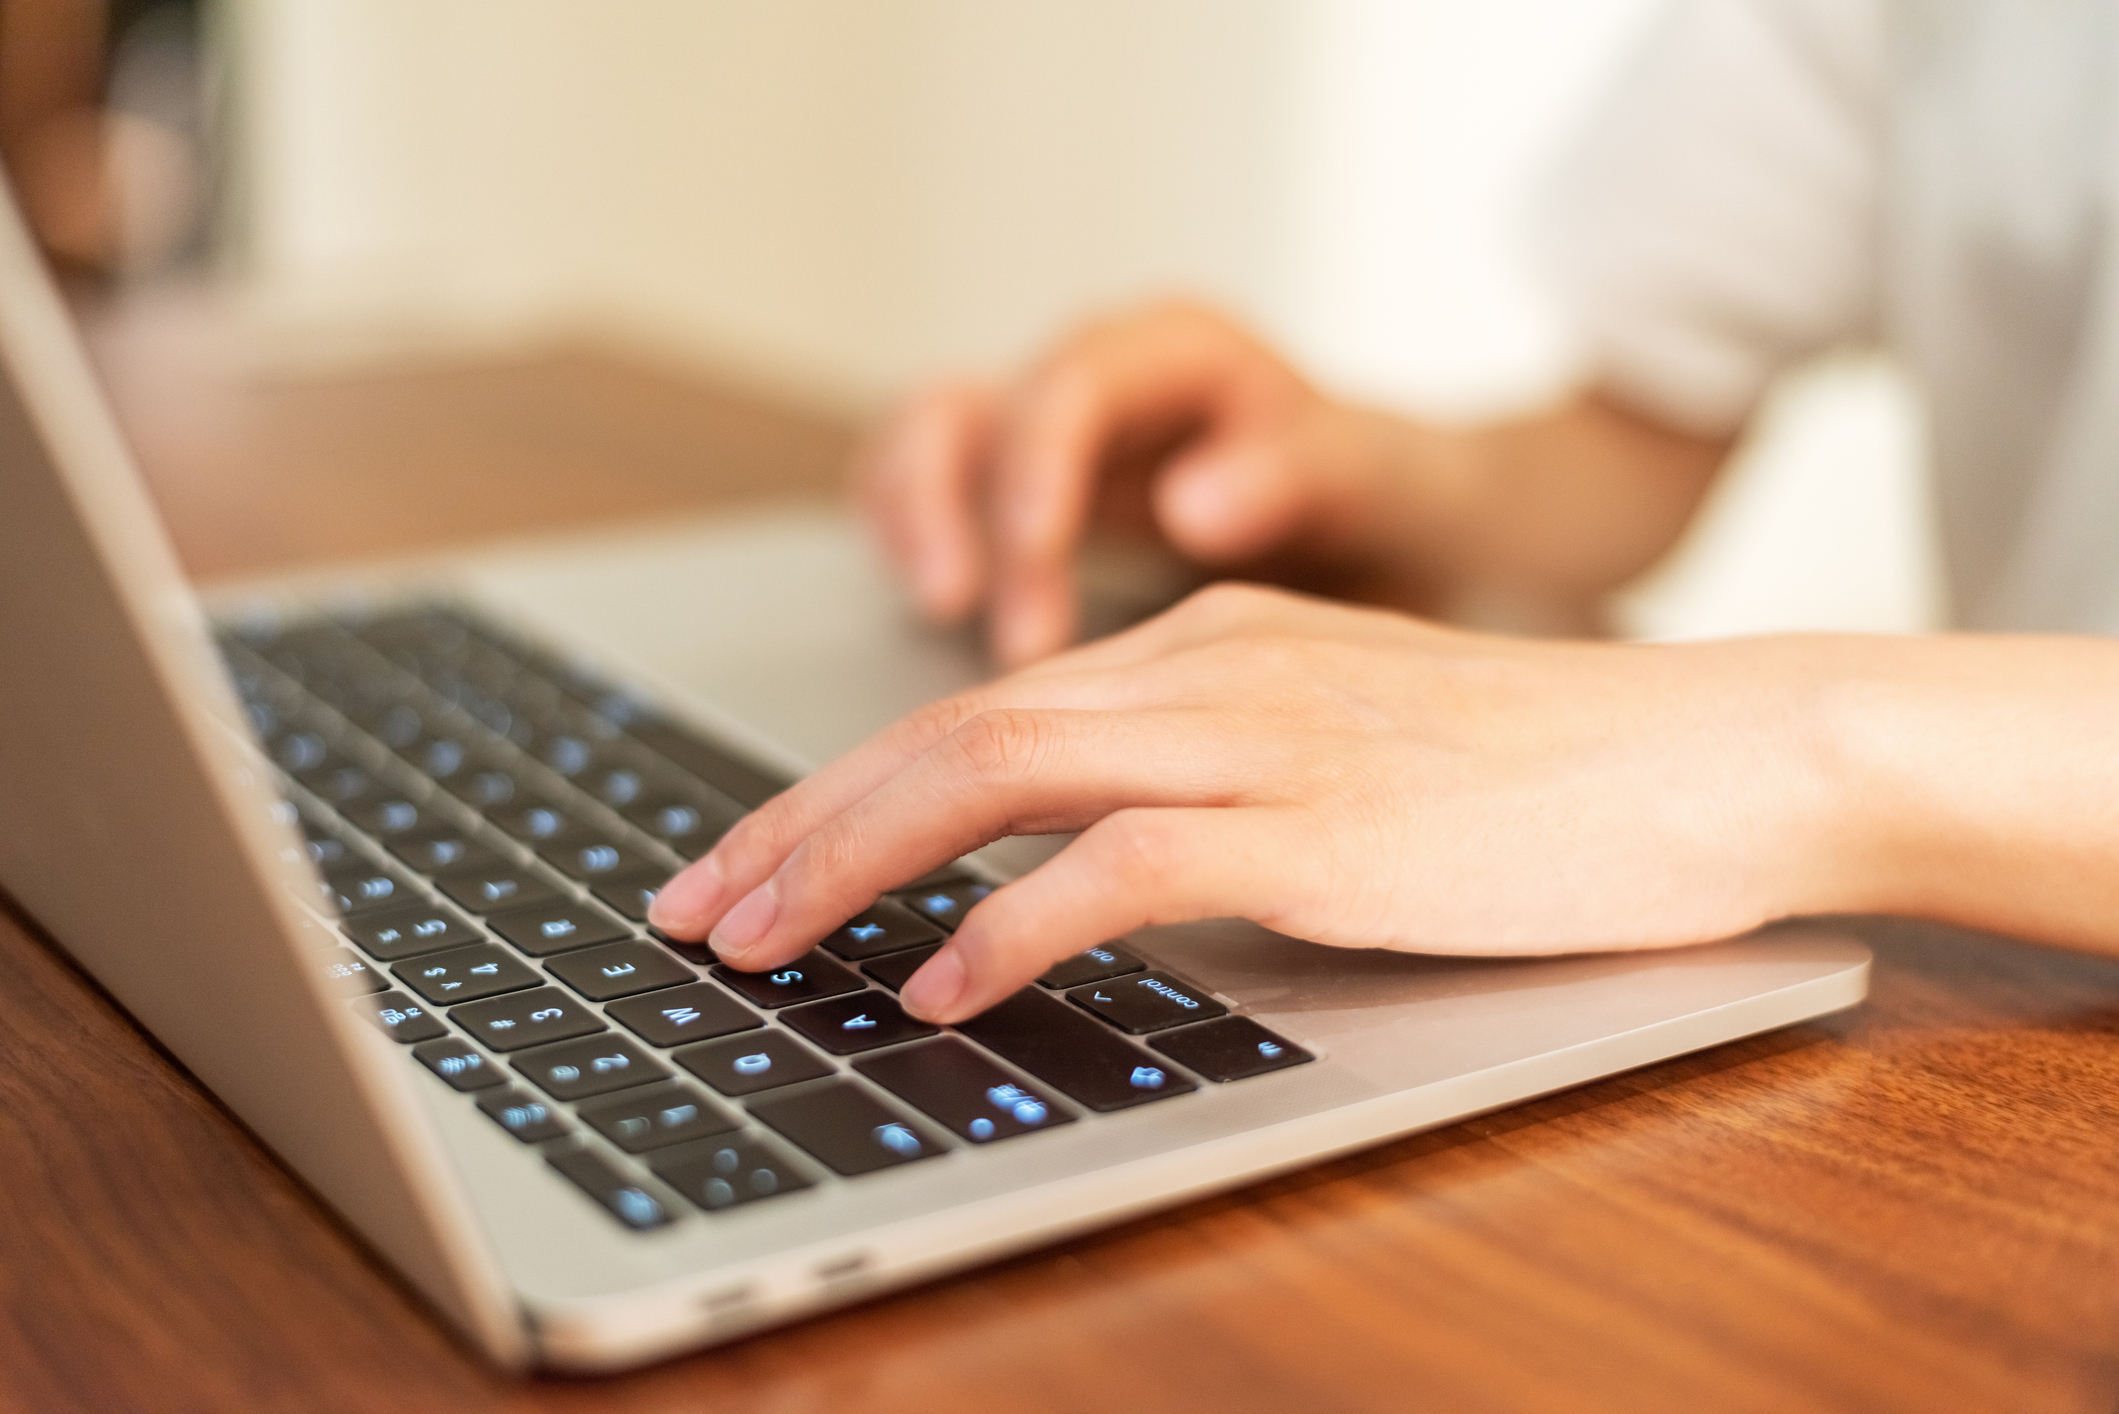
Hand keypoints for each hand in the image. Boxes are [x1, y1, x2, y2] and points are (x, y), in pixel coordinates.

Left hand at [647, 583, 1874, 1023]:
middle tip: (692, 909)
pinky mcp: (1317, 824)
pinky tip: (939, 989)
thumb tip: (1086, 868)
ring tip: (756, 944)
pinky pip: (1121, 866)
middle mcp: (1207, 668)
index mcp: (1206, 645)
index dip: (841, 788)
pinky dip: (1011, 926)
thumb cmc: (1539, 775)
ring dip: (854, 862)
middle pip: (947, 730)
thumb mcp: (1342, 748)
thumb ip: (1214, 779)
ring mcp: (1259, 737)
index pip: (976, 706)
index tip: (750, 859)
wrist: (1711, 751)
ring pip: (997, 774)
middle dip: (797, 823)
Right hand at [858, 301, 1407, 665]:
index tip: (1036, 550)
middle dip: (956, 508)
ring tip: (939, 611)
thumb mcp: (1370, 478)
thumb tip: (1191, 504)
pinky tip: (936, 613)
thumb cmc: (1375, 499)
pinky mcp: (1016, 485)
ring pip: (926, 440)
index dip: (1038, 465)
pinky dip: (912, 540)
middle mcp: (1093, 374)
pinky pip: (923, 488)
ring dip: (917, 523)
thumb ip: (1294, 475)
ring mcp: (1043, 429)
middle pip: (969, 404)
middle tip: (967, 608)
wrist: (1382, 525)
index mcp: (1176, 351)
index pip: (1071, 383)